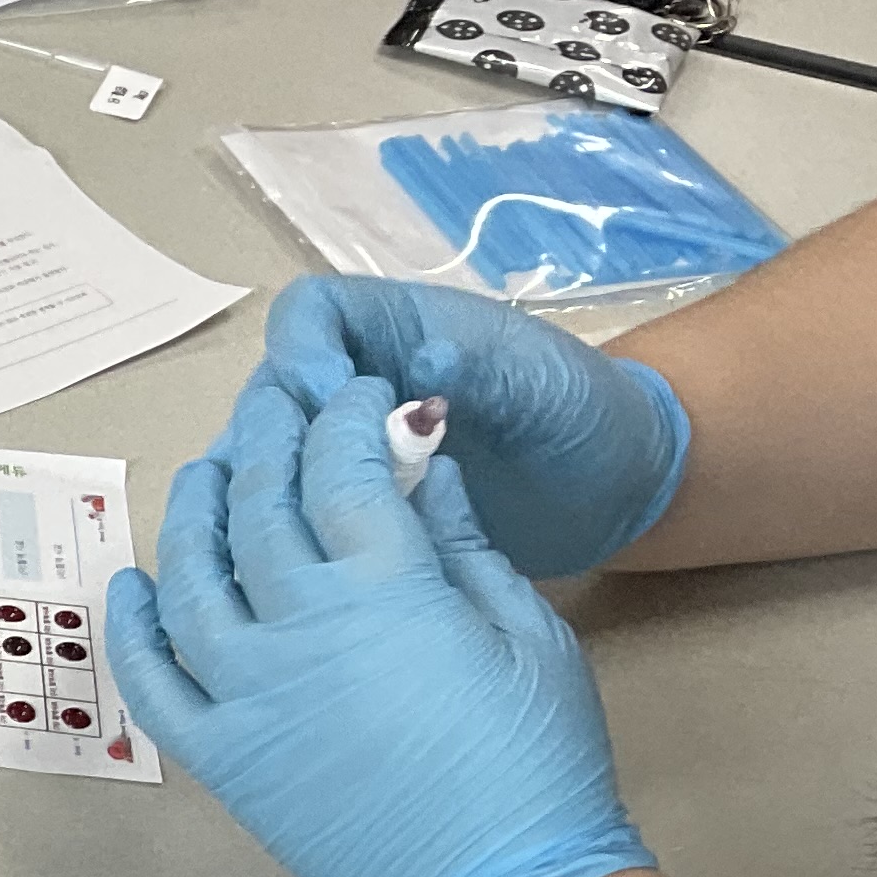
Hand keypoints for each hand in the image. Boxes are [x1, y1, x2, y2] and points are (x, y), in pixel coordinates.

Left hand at [105, 367, 652, 876]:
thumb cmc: (534, 763)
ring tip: (205, 470)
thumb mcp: (526, 631)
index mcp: (385, 587)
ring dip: (192, 512)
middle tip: (270, 403)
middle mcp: (298, 626)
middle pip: (257, 506)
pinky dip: (134, 623)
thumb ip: (464, 541)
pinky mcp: (220, 753)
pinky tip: (133, 583)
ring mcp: (245, 690)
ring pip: (190, 576)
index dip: (341, 415)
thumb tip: (426, 462)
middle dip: (262, 438)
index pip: (340, 467)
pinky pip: (153, 677)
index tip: (351, 395)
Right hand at [258, 276, 691, 577]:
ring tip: (296, 532)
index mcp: (394, 329)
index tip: (329, 405)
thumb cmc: (583, 415)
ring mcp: (343, 449)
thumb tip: (425, 359)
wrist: (612, 490)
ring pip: (264, 456)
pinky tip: (306, 562)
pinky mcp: (347, 509)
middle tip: (307, 486)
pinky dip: (283, 535)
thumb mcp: (544, 382)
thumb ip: (485, 368)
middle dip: (273, 434)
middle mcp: (353, 382)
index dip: (300, 352)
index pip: (306, 315)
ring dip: (264, 490)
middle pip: (268, 391)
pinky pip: (290, 513)